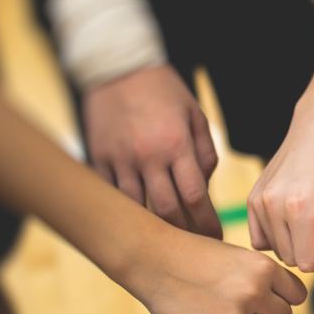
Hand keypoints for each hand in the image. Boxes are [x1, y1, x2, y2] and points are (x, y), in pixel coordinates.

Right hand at [85, 65, 221, 237]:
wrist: (118, 67)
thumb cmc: (164, 91)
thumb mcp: (195, 114)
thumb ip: (205, 152)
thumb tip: (205, 188)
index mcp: (176, 144)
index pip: (196, 197)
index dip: (207, 223)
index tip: (215, 238)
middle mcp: (148, 155)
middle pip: (167, 210)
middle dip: (184, 233)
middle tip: (195, 245)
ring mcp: (120, 159)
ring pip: (137, 208)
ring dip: (154, 226)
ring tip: (168, 239)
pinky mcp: (98, 158)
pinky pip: (112, 195)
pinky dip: (126, 209)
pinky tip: (137, 220)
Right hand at [124, 227, 307, 313]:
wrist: (154, 262)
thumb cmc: (198, 257)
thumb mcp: (239, 258)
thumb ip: (265, 280)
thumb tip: (288, 306)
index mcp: (265, 268)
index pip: (296, 296)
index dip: (282, 298)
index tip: (267, 297)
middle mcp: (255, 292)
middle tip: (242, 307)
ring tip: (220, 311)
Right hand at [248, 90, 313, 271]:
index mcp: (300, 208)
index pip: (308, 264)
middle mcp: (273, 206)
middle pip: (291, 260)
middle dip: (311, 247)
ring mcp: (258, 202)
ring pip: (276, 250)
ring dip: (295, 240)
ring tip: (311, 213)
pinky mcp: (251, 198)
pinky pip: (260, 238)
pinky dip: (277, 235)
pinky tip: (292, 216)